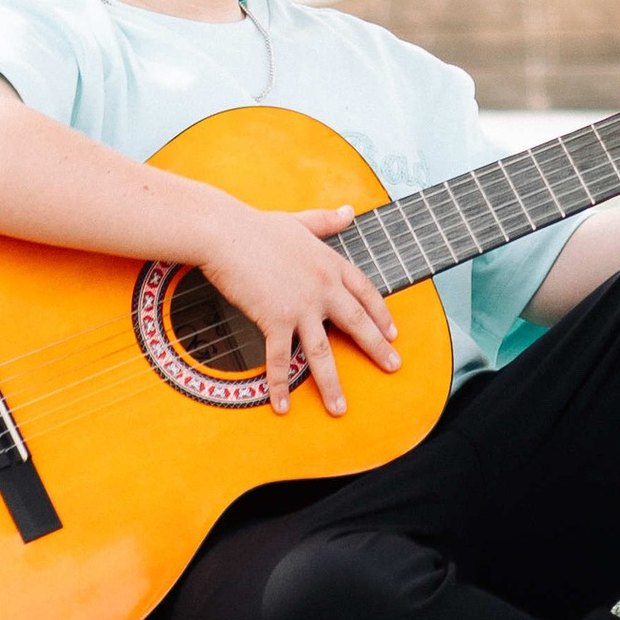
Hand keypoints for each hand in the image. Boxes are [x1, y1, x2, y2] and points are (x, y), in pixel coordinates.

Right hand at [189, 197, 399, 419]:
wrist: (226, 233)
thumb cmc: (258, 226)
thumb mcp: (300, 221)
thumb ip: (327, 220)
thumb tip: (350, 211)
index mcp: (330, 264)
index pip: (365, 291)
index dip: (381, 313)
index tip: (393, 332)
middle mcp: (322, 287)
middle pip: (357, 323)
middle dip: (377, 348)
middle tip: (393, 366)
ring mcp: (300, 306)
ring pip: (322, 353)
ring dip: (332, 384)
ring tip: (340, 408)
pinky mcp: (275, 319)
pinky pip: (280, 359)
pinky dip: (280, 385)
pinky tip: (282, 406)